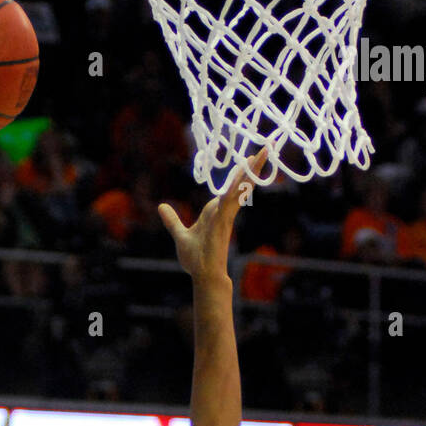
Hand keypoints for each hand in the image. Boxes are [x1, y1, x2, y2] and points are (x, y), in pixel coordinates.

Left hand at [158, 146, 268, 280]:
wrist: (203, 275)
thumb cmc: (195, 259)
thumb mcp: (180, 234)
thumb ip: (172, 220)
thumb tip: (161, 207)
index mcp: (215, 212)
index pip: (229, 189)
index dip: (238, 175)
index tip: (247, 161)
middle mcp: (223, 211)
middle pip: (239, 185)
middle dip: (251, 168)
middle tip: (264, 149)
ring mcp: (226, 216)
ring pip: (240, 188)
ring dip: (251, 171)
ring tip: (264, 153)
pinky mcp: (224, 221)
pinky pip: (233, 199)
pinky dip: (240, 186)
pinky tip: (247, 173)